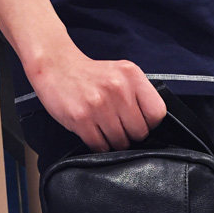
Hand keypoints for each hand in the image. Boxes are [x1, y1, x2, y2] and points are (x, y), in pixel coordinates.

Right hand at [25, 47, 166, 151]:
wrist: (56, 66)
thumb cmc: (91, 76)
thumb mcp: (121, 74)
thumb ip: (138, 95)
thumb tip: (150, 126)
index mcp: (132, 76)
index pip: (157, 114)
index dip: (148, 124)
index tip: (137, 122)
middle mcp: (118, 89)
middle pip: (139, 133)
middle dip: (130, 135)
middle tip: (118, 127)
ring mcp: (99, 104)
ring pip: (120, 142)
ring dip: (113, 142)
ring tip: (103, 129)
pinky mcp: (82, 118)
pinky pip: (100, 146)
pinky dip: (98, 145)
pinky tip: (93, 132)